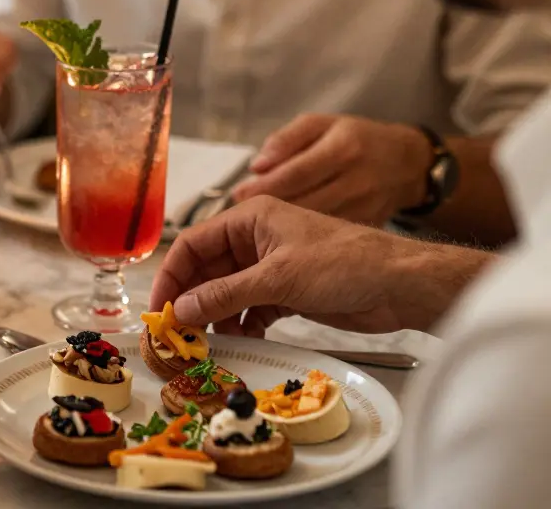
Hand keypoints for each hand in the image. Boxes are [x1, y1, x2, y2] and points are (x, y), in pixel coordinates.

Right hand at [151, 197, 492, 336]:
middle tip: (177, 332)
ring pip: (226, 291)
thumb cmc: (344, 263)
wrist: (400, 285)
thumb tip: (182, 311)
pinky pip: (249, 307)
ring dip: (215, 316)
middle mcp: (255, 239)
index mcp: (250, 218)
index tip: (160, 307)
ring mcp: (271, 266)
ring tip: (206, 342)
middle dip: (192, 300)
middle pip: (207, 270)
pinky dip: (241, 323)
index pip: (193, 244)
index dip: (172, 275)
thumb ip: (225, 295)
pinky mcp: (286, 291)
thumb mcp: (277, 278)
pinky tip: (240, 338)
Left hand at [231, 114, 433, 224]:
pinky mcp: (370, 227)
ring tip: (257, 226)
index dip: (262, 186)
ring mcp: (366, 207)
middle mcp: (357, 180)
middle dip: (266, 211)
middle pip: (302, 203)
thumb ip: (287, 139)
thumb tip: (258, 165)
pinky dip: (304, 238)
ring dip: (281, 228)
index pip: (294, 173)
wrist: (407, 163)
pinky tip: (285, 236)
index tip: (237, 193)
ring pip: (315, 225)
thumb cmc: (356, 138)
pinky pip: (330, 236)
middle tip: (238, 214)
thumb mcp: (321, 124)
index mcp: (344, 148)